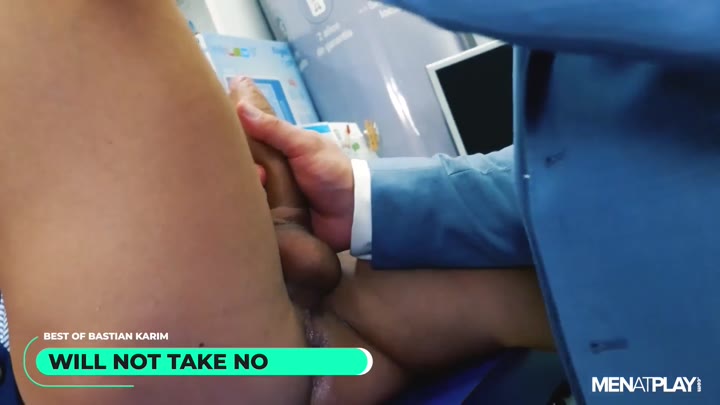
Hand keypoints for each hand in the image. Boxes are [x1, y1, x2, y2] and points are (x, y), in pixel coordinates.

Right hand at [230, 76, 340, 308]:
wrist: (354, 215)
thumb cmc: (332, 173)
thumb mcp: (304, 146)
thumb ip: (275, 130)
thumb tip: (240, 106)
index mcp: (277, 149)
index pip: (245, 136)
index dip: (230, 133)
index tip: (210, 128)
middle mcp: (269, 171)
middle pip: (238, 166)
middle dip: (238, 167)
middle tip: (255, 172)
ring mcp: (269, 196)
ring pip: (240, 190)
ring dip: (246, 189)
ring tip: (261, 186)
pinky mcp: (271, 221)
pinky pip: (249, 215)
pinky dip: (246, 212)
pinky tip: (241, 209)